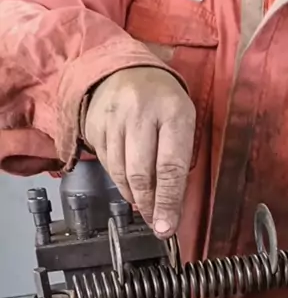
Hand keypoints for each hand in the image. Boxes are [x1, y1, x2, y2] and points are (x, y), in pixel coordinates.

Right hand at [84, 67, 195, 237]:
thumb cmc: (162, 104)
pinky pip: (107, 164)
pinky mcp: (95, 124)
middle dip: (149, 205)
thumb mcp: (182, 123)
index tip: (166, 228)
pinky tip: (128, 178)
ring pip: (121, 173)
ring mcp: (114, 118)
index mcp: (173, 112)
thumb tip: (170, 208)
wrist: (125, 70)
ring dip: (133, 195)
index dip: (168, 202)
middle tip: (154, 221)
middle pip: (141, 175)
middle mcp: (141, 113)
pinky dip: (118, 179)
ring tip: (143, 201)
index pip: (170, 167)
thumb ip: (178, 161)